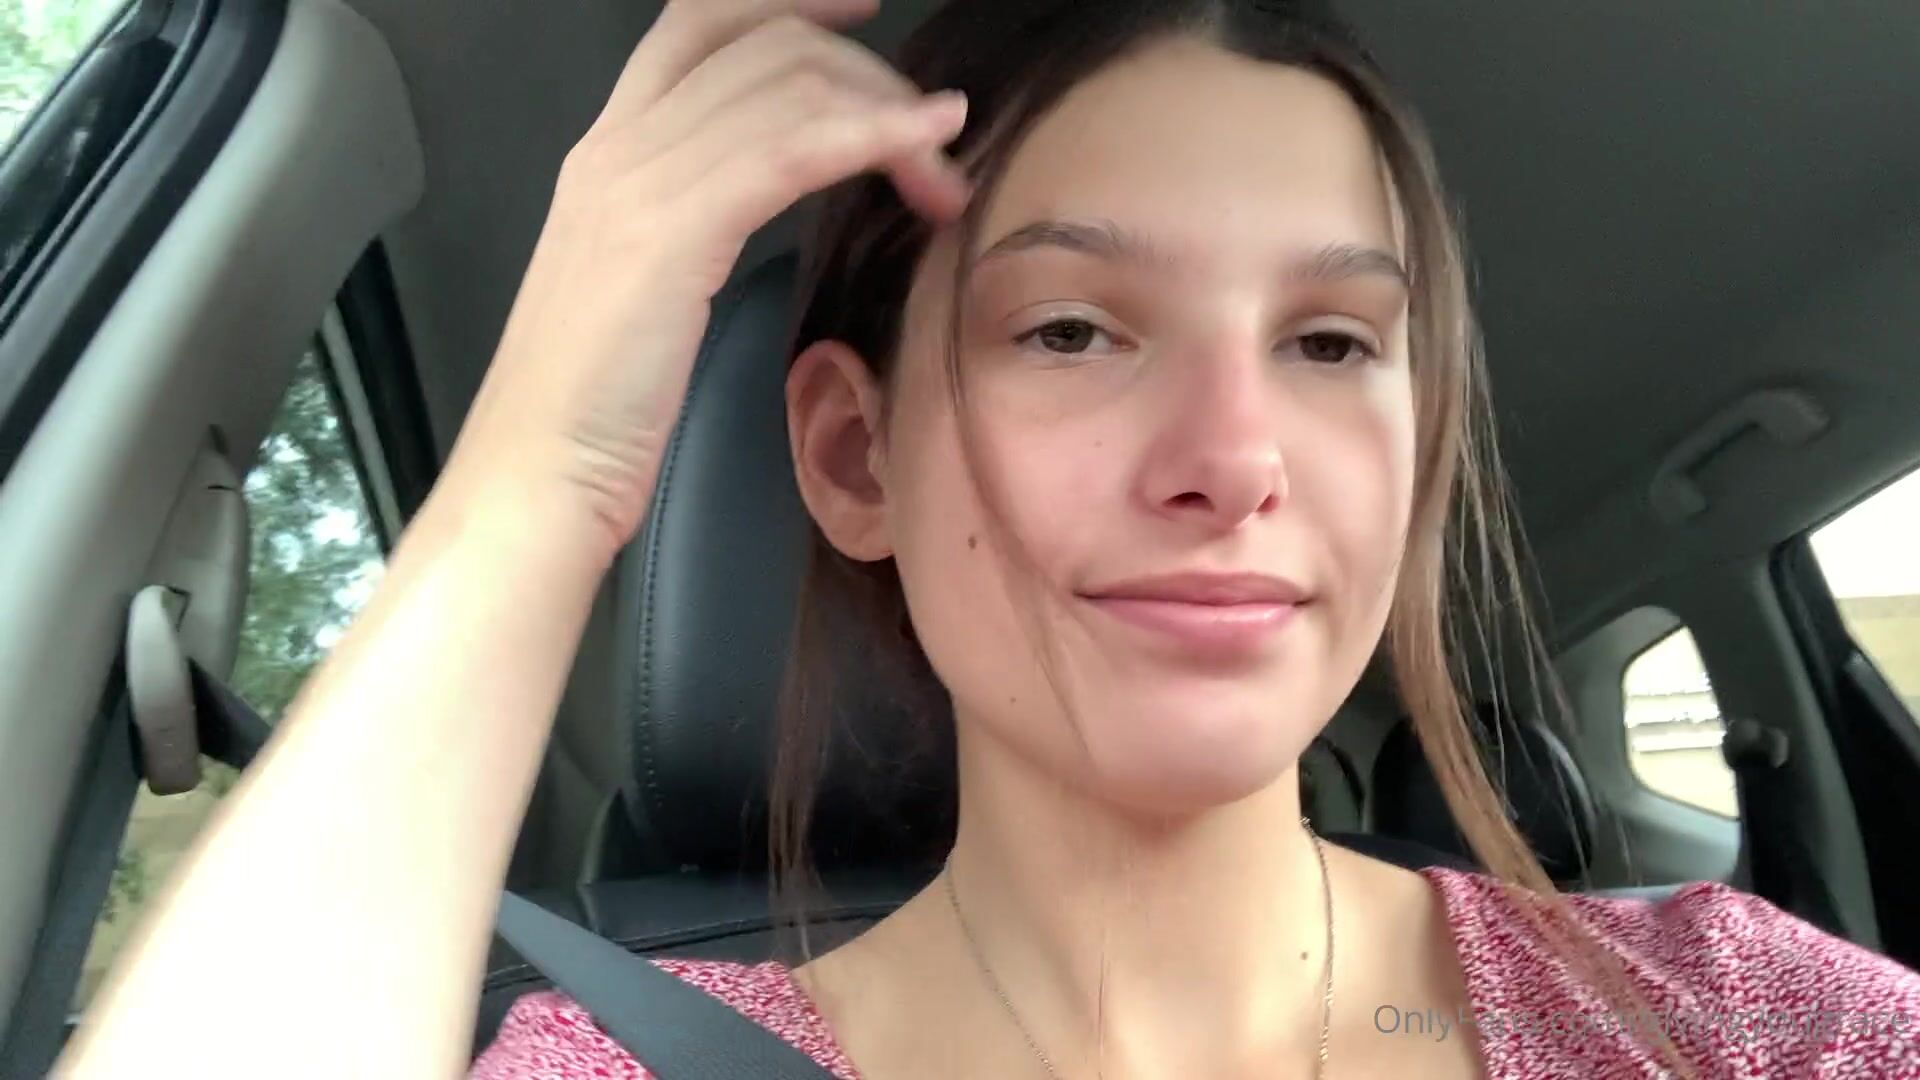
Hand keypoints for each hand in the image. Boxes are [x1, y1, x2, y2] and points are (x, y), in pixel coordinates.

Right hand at [438, 0, 969, 558]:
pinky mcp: (671, 232)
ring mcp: (638, 180)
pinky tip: (927, 146)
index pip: (700, 23)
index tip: (864, 12)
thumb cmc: (595, 409)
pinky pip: (792, 149)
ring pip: (786, 86)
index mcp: (607, 151)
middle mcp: (618, 145)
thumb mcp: (644, 287)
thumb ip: (692, 221)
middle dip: (865, 76)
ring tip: (945, 164)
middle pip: (762, 45)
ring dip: (888, 114)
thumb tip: (769, 193)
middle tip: (932, 139)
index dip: (787, 2)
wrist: (534, 475)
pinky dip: (874, 136)